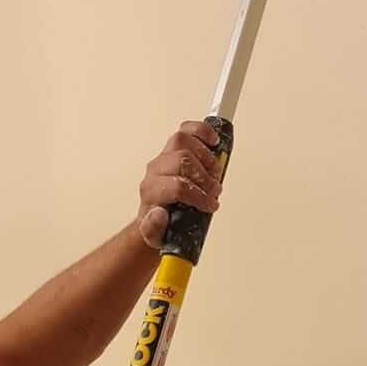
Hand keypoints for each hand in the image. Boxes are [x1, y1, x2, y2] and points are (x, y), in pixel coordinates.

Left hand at [137, 121, 222, 249]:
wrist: (158, 218)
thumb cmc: (160, 225)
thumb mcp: (156, 235)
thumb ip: (153, 228)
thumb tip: (158, 214)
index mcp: (152, 191)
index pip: (176, 185)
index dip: (198, 195)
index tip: (210, 204)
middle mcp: (156, 170)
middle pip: (181, 160)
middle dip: (204, 177)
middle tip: (214, 191)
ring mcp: (164, 156)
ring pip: (183, 141)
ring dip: (206, 157)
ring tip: (214, 173)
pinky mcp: (175, 148)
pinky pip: (186, 130)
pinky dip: (202, 132)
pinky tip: (213, 142)